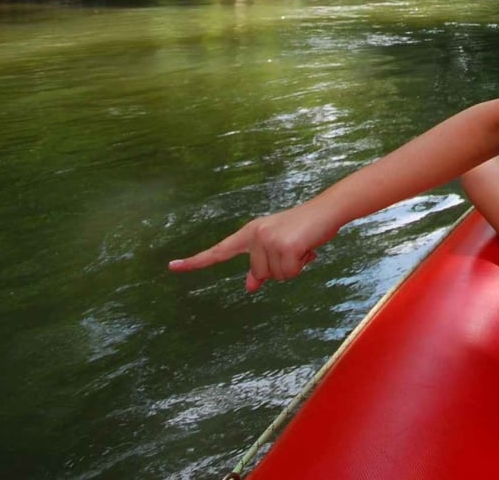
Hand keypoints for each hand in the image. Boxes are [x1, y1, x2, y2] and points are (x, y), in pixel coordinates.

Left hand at [169, 203, 336, 292]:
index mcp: (249, 233)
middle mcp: (254, 235)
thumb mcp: (278, 247)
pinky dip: (302, 265)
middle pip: (259, 274)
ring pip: (276, 276)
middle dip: (280, 268)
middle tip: (294, 249)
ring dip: (293, 266)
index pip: (218, 251)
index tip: (172, 267)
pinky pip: (290, 273)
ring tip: (302, 247)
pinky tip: (307, 248)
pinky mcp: (284, 245)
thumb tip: (249, 287)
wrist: (326, 211)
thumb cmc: (303, 229)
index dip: (195, 261)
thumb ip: (261, 266)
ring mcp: (268, 239)